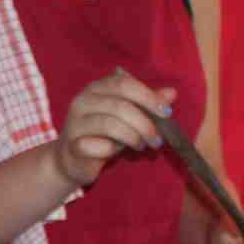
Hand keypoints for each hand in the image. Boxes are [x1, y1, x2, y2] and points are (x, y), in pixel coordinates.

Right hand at [51, 70, 172, 189]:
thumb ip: (147, 104)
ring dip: (133, 137)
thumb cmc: (103, 135)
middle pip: (119, 105)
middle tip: (157, 139)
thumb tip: (171, 92)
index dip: (148, 97)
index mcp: (95, 89)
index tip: (166, 113)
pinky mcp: (72, 145)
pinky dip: (112, 150)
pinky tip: (114, 154)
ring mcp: (74, 123)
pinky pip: (99, 146)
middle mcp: (82, 102)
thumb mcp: (127, 117)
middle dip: (144, 123)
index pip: (123, 83)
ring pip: (110, 125)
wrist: (71, 159)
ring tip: (142, 145)